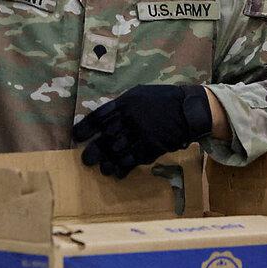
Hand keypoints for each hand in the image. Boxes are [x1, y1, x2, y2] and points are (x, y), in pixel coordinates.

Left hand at [73, 85, 213, 177]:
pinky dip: (123, 168)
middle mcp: (130, 119)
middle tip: (86, 160)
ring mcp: (140, 134)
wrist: (189, 109)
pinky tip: (117, 173)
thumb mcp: (139, 95)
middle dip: (94, 151)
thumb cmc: (163, 100)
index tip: (77, 136)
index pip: (98, 116)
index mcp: (125, 103)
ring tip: (102, 169)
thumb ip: (121, 106)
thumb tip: (103, 119)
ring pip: (117, 151)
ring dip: (107, 162)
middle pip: (105, 137)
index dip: (85, 128)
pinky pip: (133, 160)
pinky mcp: (151, 147)